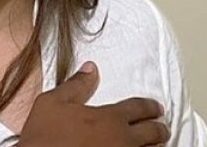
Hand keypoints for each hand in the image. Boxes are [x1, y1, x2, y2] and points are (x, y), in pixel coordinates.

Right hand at [17, 62, 170, 146]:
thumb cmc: (44, 136)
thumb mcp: (52, 102)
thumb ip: (76, 85)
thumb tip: (91, 68)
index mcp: (109, 118)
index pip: (138, 108)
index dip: (149, 106)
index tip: (155, 108)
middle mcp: (122, 140)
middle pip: (152, 132)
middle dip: (159, 128)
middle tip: (162, 126)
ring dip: (156, 146)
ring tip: (158, 144)